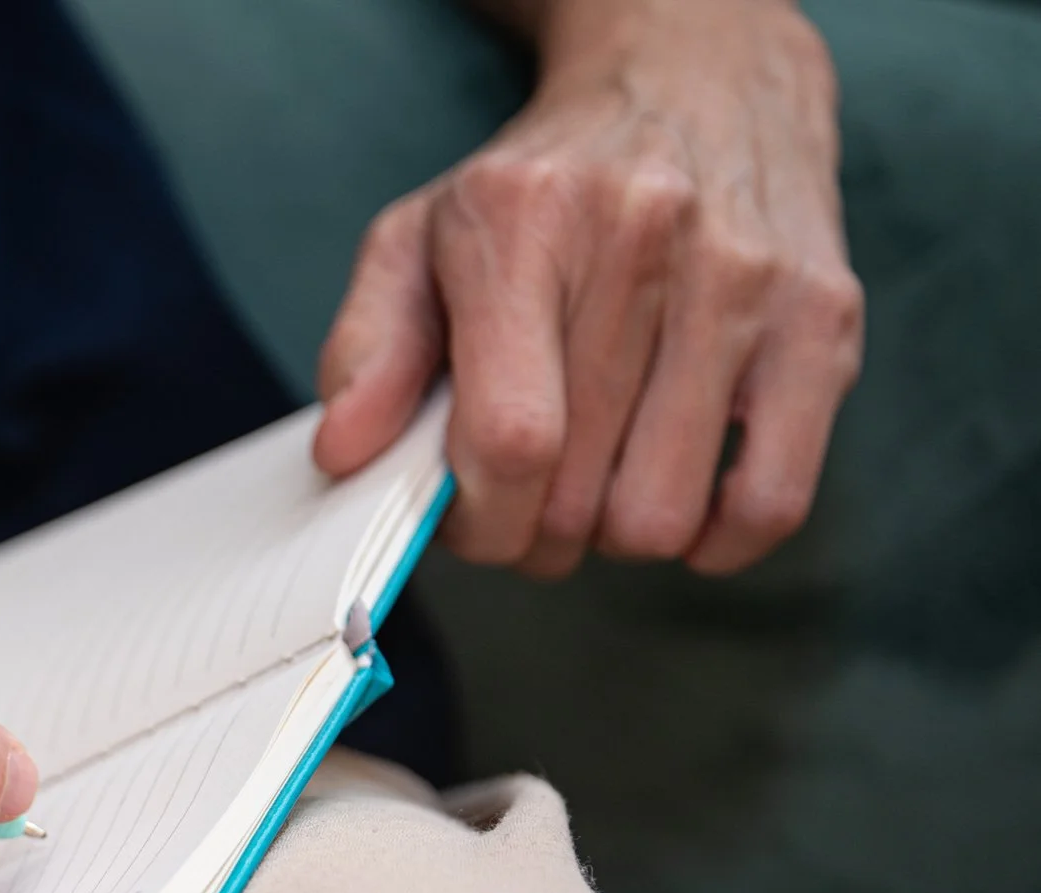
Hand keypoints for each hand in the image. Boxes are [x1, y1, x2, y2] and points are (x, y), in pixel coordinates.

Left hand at [312, 0, 863, 577]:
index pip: (510, 439)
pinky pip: (772, 501)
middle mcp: (643, 239)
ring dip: (614, 535)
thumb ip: (366, 348)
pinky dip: (714, 539)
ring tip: (596, 481)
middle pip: (578, 495)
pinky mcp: (823, 317)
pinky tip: (679, 501)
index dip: (477, 519)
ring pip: (662, 515)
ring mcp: (746, 278)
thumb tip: (342, 453)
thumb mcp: (419, 238)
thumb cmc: (541, 188)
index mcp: (524, 222)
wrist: (694, 79)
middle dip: (532, 532)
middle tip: (524, 492)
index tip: (464, 514)